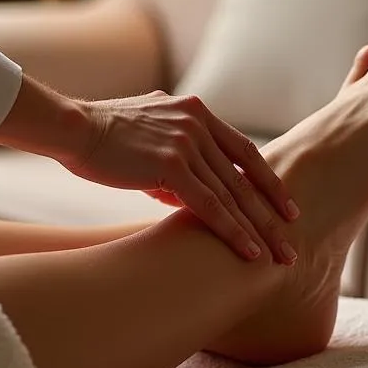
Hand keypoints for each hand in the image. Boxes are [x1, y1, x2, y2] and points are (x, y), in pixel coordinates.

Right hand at [66, 92, 299, 263]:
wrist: (74, 128)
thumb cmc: (105, 136)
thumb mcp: (151, 135)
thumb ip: (176, 155)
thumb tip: (187, 190)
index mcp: (196, 112)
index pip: (244, 151)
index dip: (268, 180)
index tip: (287, 205)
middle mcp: (198, 124)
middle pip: (245, 176)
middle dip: (272, 212)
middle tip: (293, 239)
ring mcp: (187, 143)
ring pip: (233, 194)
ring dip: (260, 228)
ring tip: (280, 255)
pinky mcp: (171, 165)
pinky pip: (211, 205)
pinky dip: (233, 231)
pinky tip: (249, 252)